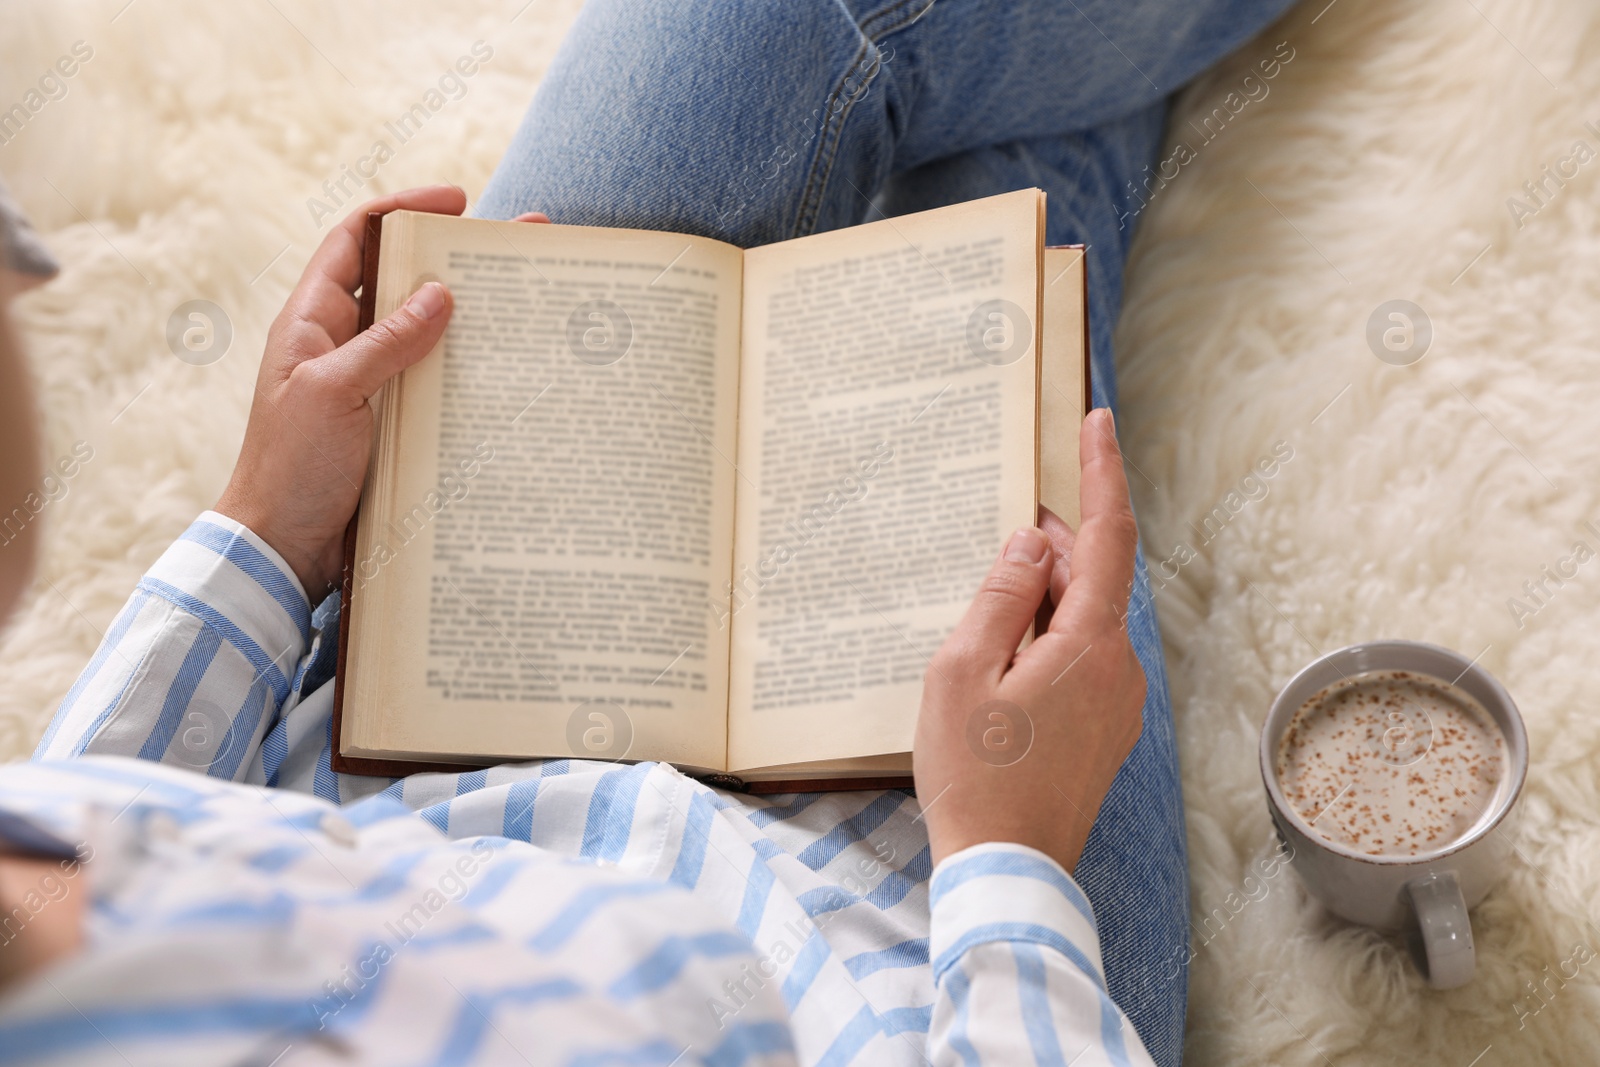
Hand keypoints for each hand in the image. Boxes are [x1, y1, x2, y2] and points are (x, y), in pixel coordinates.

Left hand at [214, 187, 548, 596]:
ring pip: (426, 330)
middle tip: (518, 243)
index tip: (458, 201)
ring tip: (530, 297)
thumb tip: (440, 292)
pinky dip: (469, 365)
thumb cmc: (291, 469)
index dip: (402, 209)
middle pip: (402, 279)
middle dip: (457, 256)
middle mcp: (342, 343)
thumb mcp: (334, 394)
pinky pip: (435, 379)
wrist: (282, 550)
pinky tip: (511, 365)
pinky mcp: (392, 422)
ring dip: (473, 311)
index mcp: (312, 320)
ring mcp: (370, 383)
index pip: (356, 238)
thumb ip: (386, 342)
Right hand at [912, 408, 1145, 873]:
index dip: (1103, 473)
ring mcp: (1119, 704)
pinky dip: (1050, 637)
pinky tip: (1004, 654)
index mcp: (1090, 644)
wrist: (1007, 871)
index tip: (1098, 421)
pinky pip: (1084, 659)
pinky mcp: (1106, 731)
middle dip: (1052, 546)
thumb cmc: (974, 774)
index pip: (1108, 536)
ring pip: (1087, 621)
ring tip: (987, 602)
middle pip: (1093, 579)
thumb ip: (1001, 595)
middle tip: (1001, 527)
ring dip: (1045, 597)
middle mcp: (1121, 668)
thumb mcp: (963, 671)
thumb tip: (1032, 542)